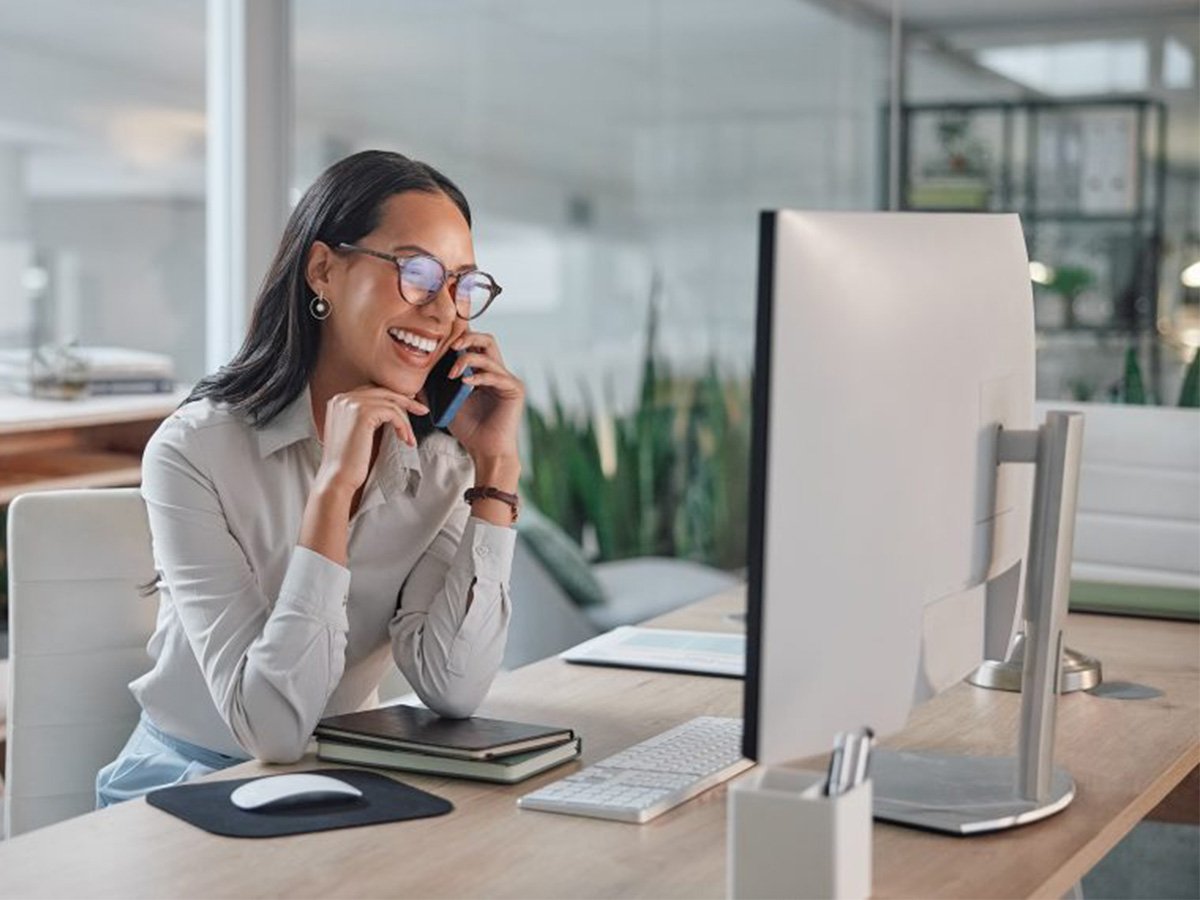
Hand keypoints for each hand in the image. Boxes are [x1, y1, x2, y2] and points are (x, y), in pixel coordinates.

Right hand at [315, 386, 427, 496]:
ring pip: (390, 403)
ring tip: (410, 438)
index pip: (373, 391)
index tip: (410, 404)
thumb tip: (393, 407)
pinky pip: (392, 413)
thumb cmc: (350, 460)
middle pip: (383, 392)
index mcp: (339, 401)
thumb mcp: (359, 430)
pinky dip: (403, 426)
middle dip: (406, 401)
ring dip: (405, 422)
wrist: (339, 477)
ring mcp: (352, 404)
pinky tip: (405, 439)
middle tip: (422, 410)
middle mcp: (343, 398)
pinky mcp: (363, 414)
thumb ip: (370, 416)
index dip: (393, 397)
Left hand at [444, 331, 524, 464]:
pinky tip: (465, 382)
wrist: (486, 451)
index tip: (441, 341)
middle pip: (487, 340)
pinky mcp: (514, 389)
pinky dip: (479, 376)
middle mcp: (497, 372)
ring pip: (489, 354)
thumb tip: (415, 376)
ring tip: (452, 373)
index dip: (460, 337)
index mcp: (483, 373)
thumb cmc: (470, 431)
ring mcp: (507, 380)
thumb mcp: (447, 404)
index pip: (474, 345)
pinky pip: (495, 375)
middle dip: (467, 337)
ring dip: (467, 359)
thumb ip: (436, 388)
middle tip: (450, 346)